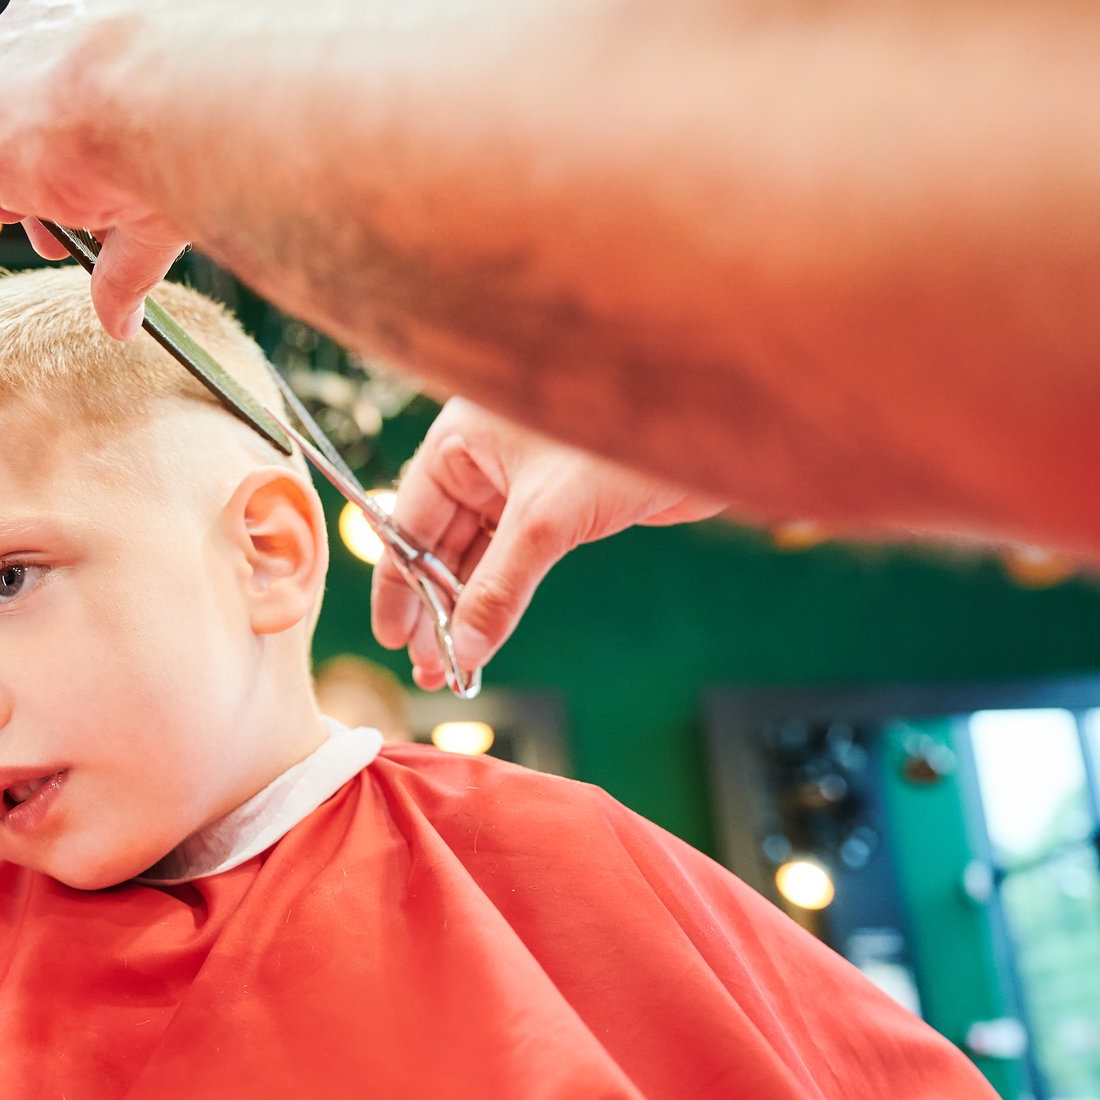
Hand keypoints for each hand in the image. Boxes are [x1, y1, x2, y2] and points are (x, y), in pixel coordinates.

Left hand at [0, 0, 188, 338]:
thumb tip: (125, 326)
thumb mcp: (155, 198)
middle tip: (44, 209)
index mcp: (101, 24)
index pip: (59, 74)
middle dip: (20, 156)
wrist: (148, 99)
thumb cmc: (176, 133)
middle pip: (5, 89)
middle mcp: (37, 24)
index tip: (71, 186)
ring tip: (13, 211)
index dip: (60, 137)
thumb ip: (126, 259)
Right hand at [371, 401, 720, 687]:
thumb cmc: (621, 443)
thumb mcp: (547, 519)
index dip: (398, 584)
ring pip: (476, 558)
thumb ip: (500, 586)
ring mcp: (520, 484)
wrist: (706, 430)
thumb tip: (464, 647)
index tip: (393, 638)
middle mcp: (482, 459)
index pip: (407, 522)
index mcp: (459, 440)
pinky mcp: (557, 507)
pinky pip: (514, 560)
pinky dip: (501, 598)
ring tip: (454, 667)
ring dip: (465, 611)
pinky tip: (489, 635)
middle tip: (428, 669)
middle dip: (432, 609)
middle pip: (438, 546)